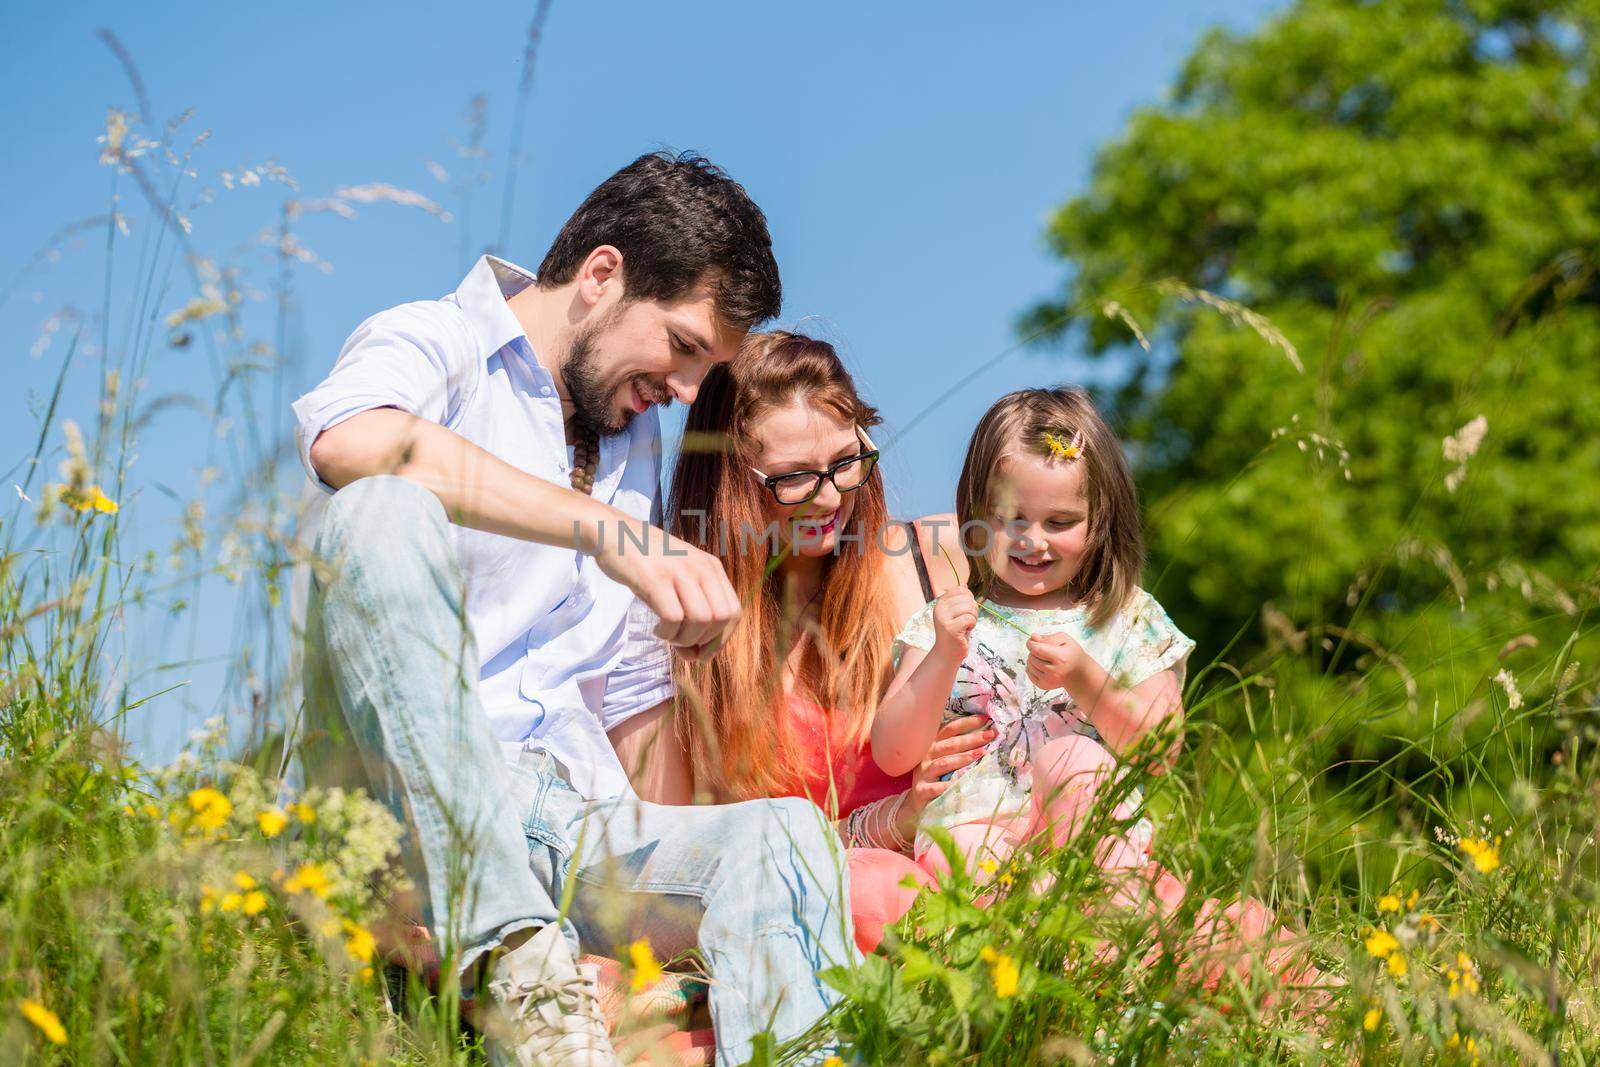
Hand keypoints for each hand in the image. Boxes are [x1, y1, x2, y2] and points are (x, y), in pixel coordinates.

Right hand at [593, 520, 741, 659]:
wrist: (614, 534)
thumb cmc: (647, 563)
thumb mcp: (677, 581)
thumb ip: (692, 614)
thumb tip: (697, 657)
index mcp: (711, 567)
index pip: (734, 611)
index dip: (722, 638)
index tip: (703, 650)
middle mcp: (701, 567)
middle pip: (721, 618)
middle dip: (705, 642)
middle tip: (683, 646)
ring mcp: (679, 572)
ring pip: (700, 620)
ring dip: (685, 639)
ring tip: (668, 635)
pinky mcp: (655, 579)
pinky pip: (673, 618)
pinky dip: (667, 634)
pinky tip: (657, 629)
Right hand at [896, 714, 996, 842]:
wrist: (917, 805)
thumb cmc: (937, 780)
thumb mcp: (946, 762)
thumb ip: (960, 750)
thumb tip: (987, 737)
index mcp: (934, 745)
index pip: (950, 729)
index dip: (967, 723)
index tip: (986, 719)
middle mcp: (927, 756)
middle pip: (950, 744)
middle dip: (972, 738)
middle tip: (990, 735)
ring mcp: (923, 773)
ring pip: (943, 763)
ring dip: (962, 758)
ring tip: (979, 754)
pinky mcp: (922, 791)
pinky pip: (937, 787)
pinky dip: (950, 785)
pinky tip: (962, 783)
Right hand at [931, 587, 977, 656]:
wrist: (947, 653)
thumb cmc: (955, 632)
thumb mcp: (956, 613)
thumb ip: (959, 600)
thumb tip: (964, 584)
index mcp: (940, 603)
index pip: (960, 589)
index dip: (969, 598)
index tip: (966, 610)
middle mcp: (940, 609)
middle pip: (967, 598)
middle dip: (973, 609)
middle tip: (968, 620)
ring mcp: (943, 618)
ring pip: (969, 607)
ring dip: (973, 617)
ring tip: (967, 625)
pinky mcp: (950, 628)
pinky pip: (969, 618)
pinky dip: (972, 624)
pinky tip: (966, 630)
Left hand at [1025, 631, 1086, 690]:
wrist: (1079, 673)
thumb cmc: (1072, 654)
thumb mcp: (1065, 640)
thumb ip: (1048, 637)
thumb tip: (1033, 637)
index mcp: (1060, 658)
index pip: (1036, 649)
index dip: (1031, 643)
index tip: (1032, 641)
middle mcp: (1054, 671)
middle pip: (1032, 657)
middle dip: (1033, 651)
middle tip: (1043, 650)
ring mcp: (1049, 680)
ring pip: (1029, 665)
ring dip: (1033, 659)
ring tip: (1044, 658)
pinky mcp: (1044, 686)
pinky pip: (1029, 674)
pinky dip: (1031, 668)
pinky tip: (1040, 666)